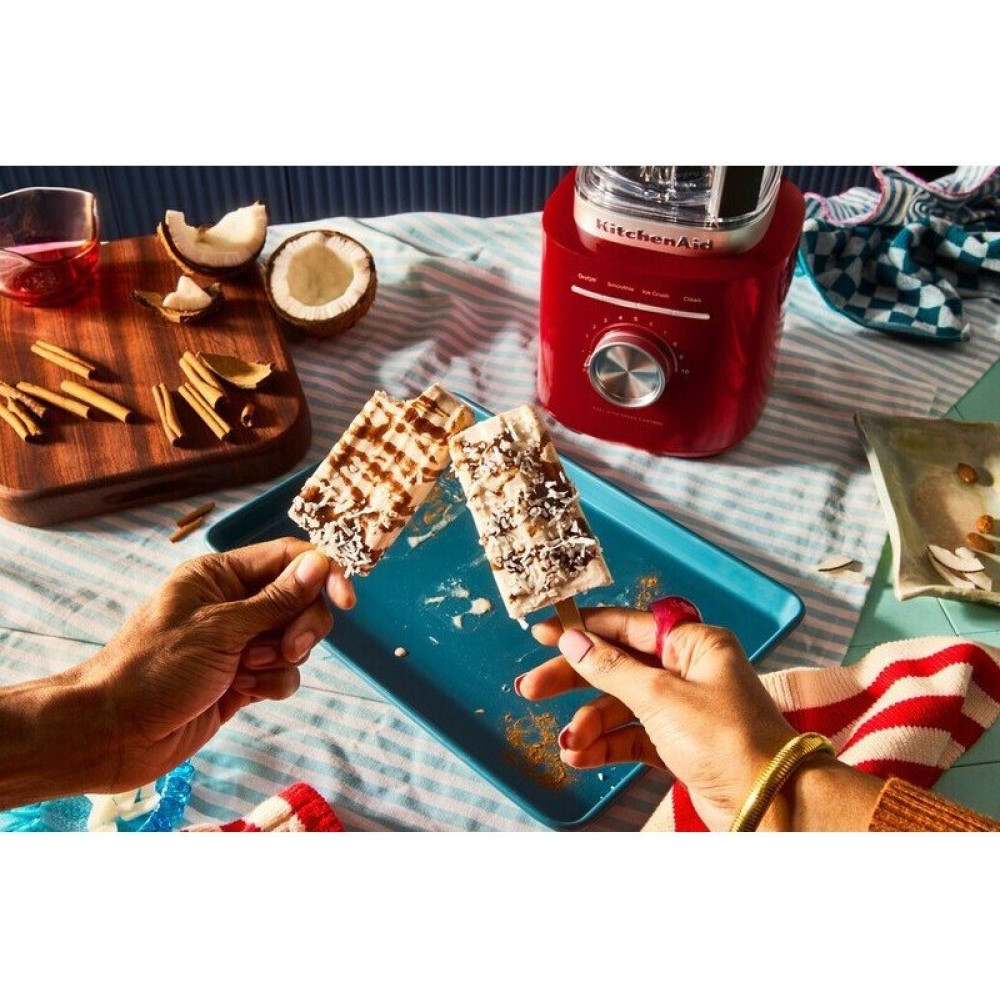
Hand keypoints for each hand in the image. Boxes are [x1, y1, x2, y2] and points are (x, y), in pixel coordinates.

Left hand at [82, 537, 353, 792]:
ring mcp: (238, 644)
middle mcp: (232, 604)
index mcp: (220, 576)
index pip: (287, 558)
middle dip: (303, 625)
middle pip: (300, 600)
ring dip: (282, 658)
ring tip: (247, 672)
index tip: (347, 600)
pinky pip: (282, 674)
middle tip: (289, 648)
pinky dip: (272, 683)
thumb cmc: (154, 669)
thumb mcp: (220, 628)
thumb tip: (319, 564)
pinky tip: (245, 694)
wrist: (113, 734)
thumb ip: (276, 599)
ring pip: (294, 640)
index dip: (323, 573)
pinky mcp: (241, 681)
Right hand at [518, 608, 806, 830]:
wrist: (771, 805)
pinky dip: (605, 745)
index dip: (583, 628)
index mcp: (694, 644)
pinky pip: (630, 736)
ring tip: (569, 745)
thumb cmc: (729, 741)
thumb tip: (574, 640)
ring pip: (620, 704)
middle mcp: (688, 670)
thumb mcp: (661, 697)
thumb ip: (612, 668)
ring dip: (589, 723)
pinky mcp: (678, 744)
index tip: (544, 630)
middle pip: (617, 664)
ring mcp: (683, 708)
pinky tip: (582, 756)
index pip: (627, 625)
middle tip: (531, 687)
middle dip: (574, 679)